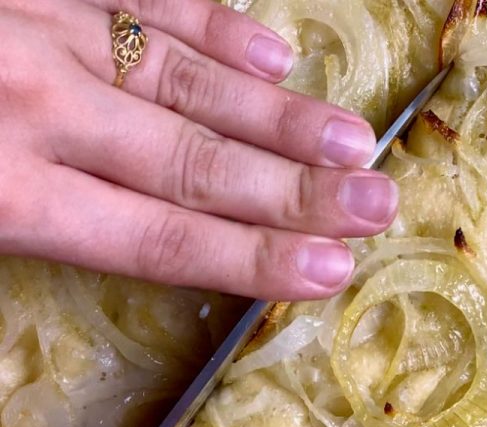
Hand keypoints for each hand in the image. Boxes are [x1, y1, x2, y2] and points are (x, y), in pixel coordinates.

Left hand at [0, 0, 397, 298]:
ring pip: (186, 81)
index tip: (333, 269)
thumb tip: (133, 251)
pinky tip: (270, 56)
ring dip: (278, 116)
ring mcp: (39, 28)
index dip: (255, 258)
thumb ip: (31, 240)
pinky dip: (211, 26)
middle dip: (298, 190)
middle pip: (196, 163)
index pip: (163, 240)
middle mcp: (38, 111)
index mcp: (5, 196)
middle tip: (378, 206)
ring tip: (352, 143)